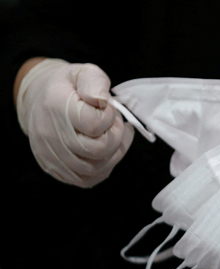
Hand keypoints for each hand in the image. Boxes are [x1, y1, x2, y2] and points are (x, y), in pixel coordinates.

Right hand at [15, 58, 133, 187]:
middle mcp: (51, 135)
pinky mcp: (56, 170)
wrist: (38, 100)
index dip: (110, 116)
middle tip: (113, 123)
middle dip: (115, 136)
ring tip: (110, 135)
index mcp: (56, 107)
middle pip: (99, 149)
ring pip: (96, 168)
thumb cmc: (66, 87)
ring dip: (113, 153)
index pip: (96, 124)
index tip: (107, 108)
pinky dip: (103, 167)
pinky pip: (88, 179)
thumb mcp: (83, 72)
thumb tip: (103, 101)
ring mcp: (52, 156)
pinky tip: (106, 150)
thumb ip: (96, 83)